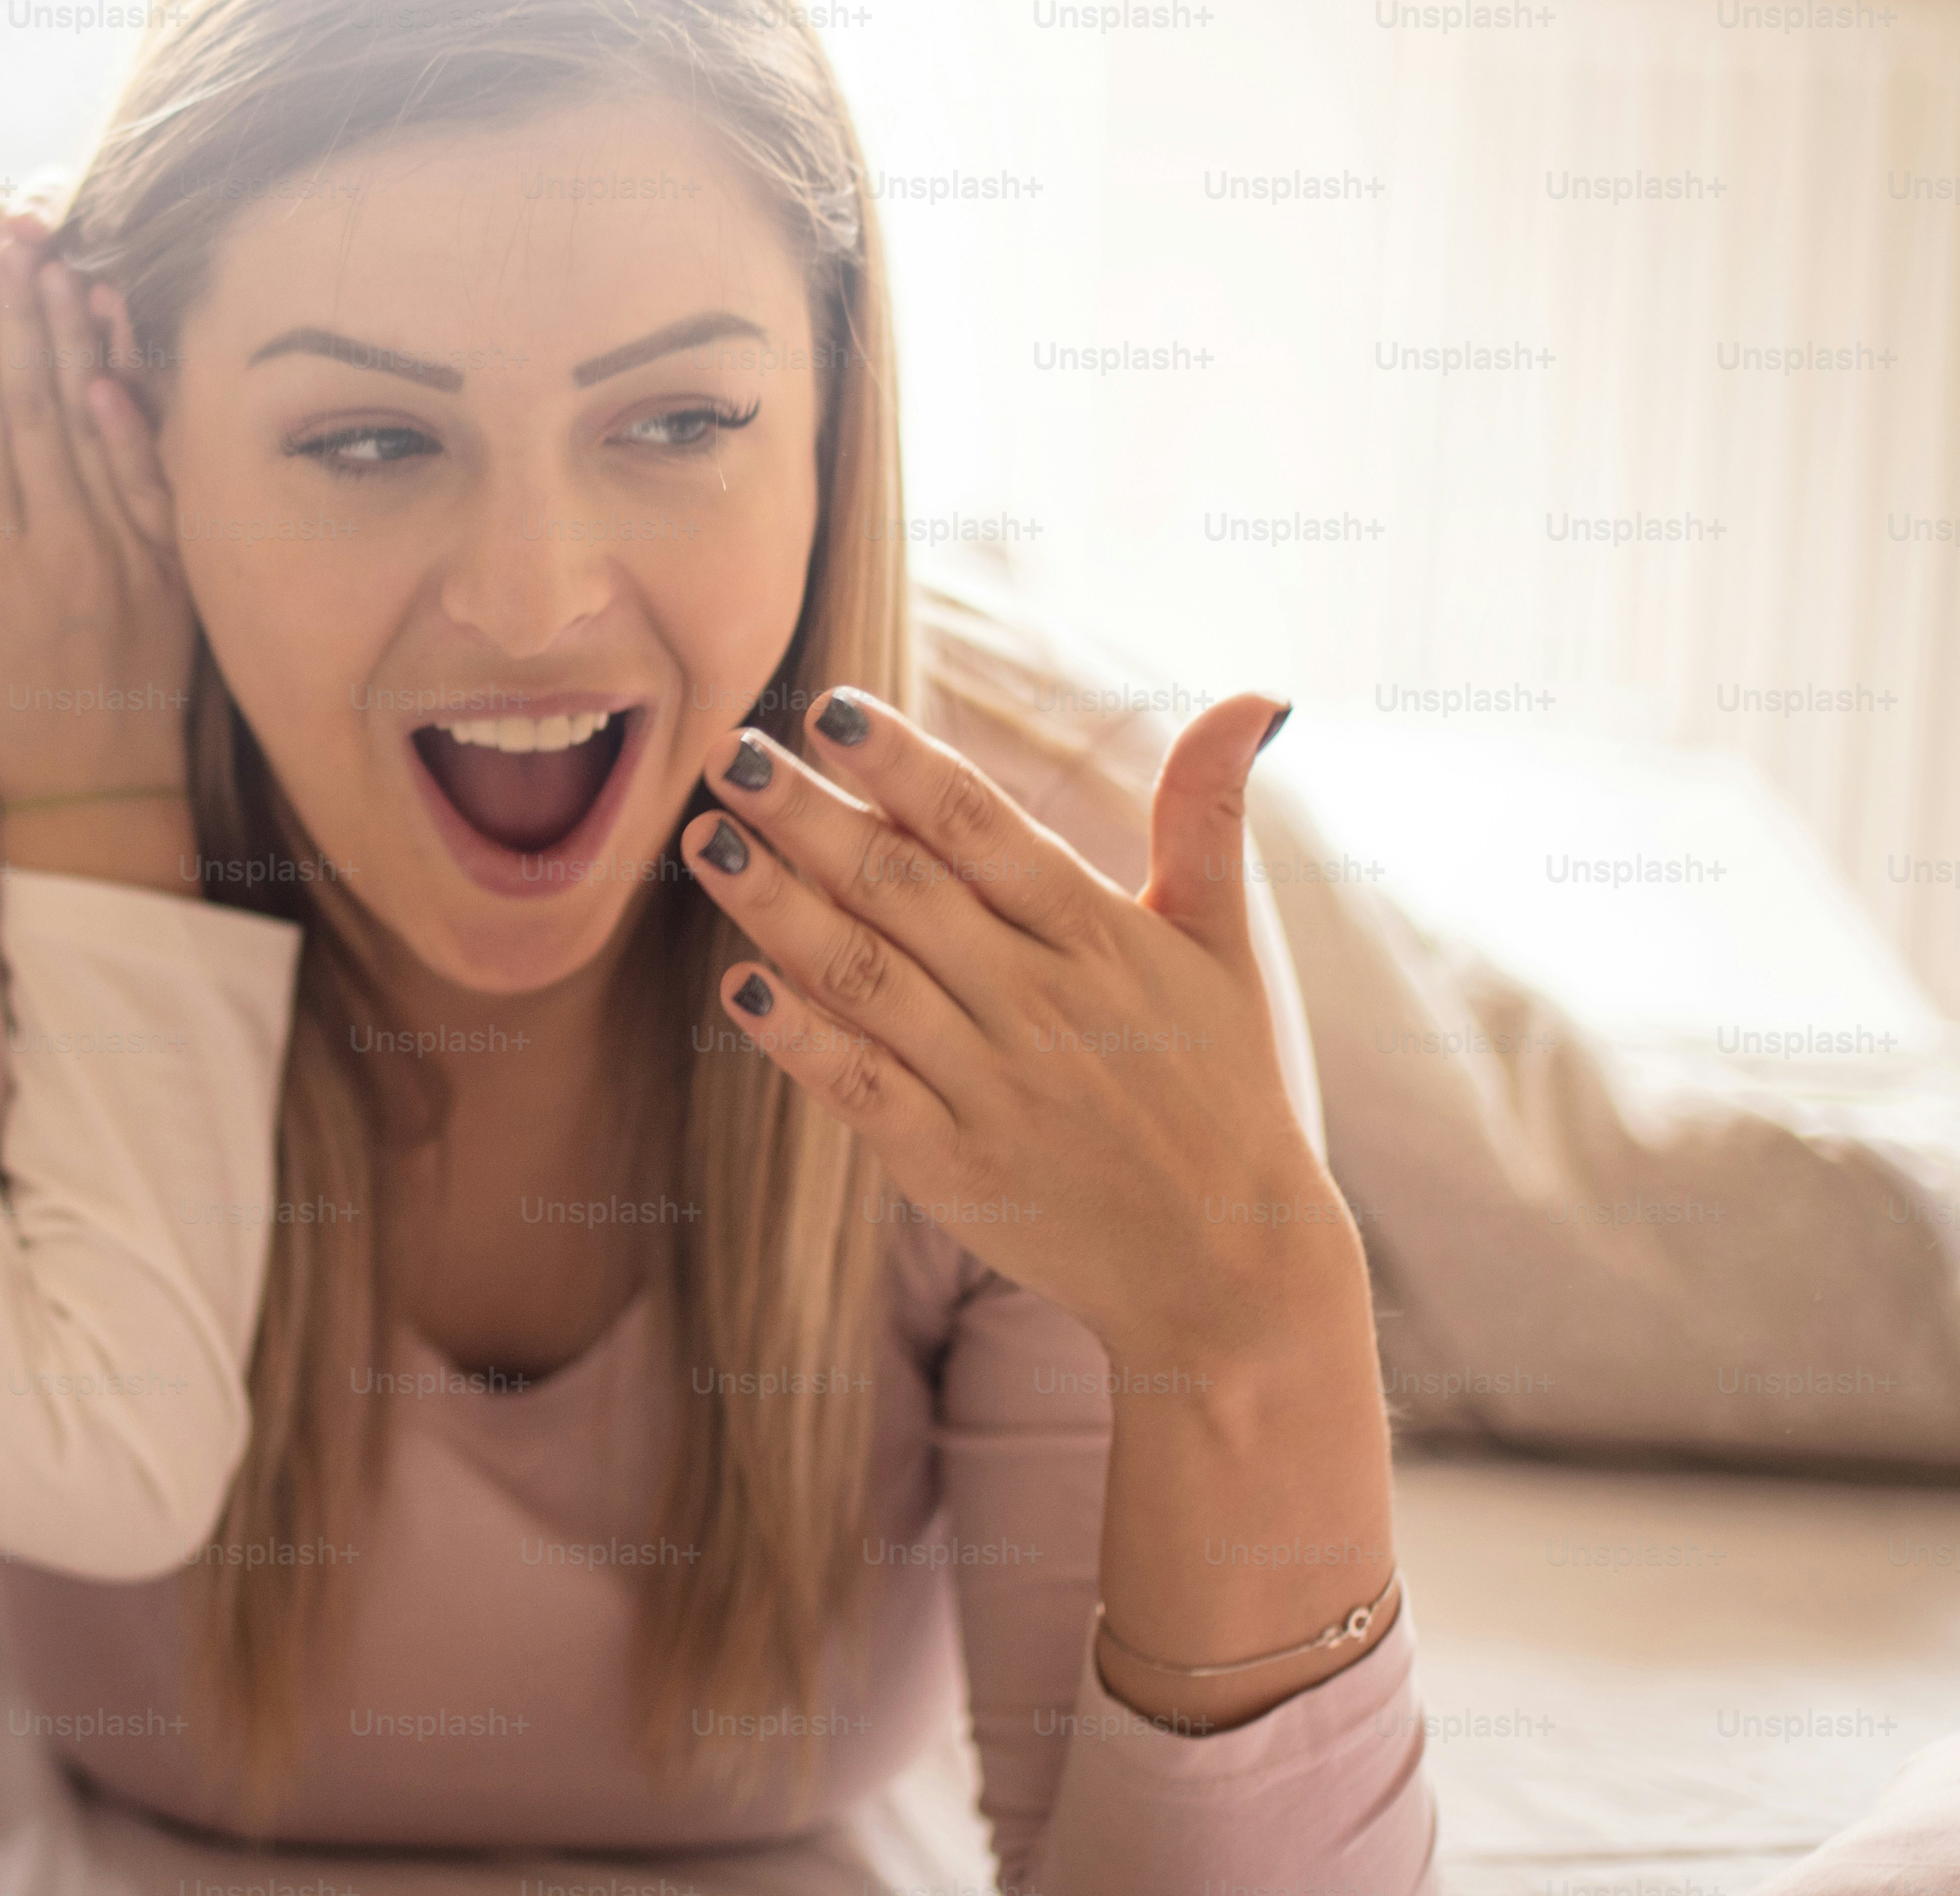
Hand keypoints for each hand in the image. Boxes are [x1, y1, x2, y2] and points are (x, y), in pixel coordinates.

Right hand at [0, 216, 192, 889]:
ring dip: (71, 342)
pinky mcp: (166, 562)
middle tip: (3, 242)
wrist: (98, 786)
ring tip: (55, 267)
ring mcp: (119, 550)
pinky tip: (116, 359)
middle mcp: (57, 546)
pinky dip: (134, 415)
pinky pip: (149, 474)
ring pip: (89, 426)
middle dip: (14, 319)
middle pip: (30, 410)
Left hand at [684, 687, 1359, 1368]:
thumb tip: (1253, 695)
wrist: (1227, 1264)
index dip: (903, 765)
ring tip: (706, 841)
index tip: (829, 708)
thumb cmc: (1219, 1084)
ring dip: (776, 906)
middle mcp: (1038, 1002)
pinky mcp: (950, 1164)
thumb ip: (1205, 816)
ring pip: (865, 977)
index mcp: (1098, 937)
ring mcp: (989, 1085)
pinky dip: (799, 1038)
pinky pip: (859, 1087)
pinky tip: (737, 986)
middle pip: (902, 889)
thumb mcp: (1221, 945)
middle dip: (807, 816)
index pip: (982, 828)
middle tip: (727, 753)